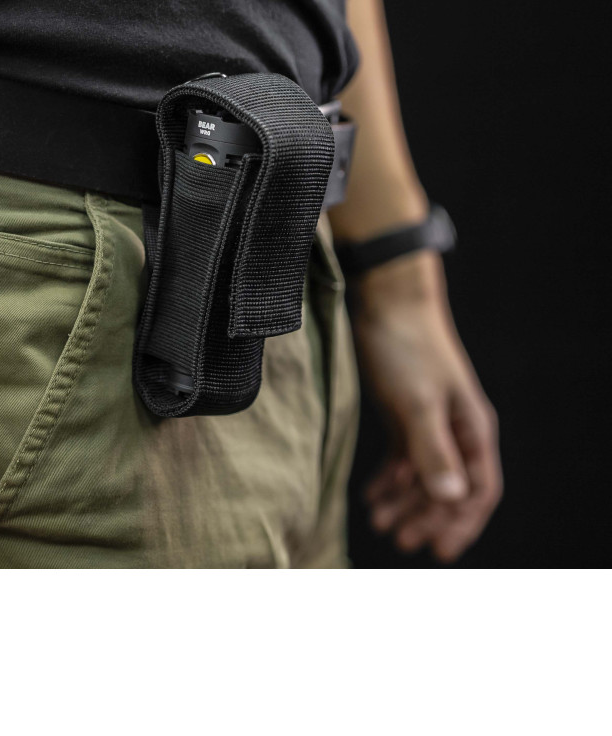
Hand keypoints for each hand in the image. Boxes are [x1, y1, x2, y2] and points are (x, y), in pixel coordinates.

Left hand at [350, 252, 502, 562]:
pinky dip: (391, 477)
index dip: (460, 522)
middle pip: (449, 486)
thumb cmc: (406, 346)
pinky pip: (403, 455)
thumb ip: (433, 449)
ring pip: (424, 473)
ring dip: (404, 499)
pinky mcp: (404, 410)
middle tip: (398, 539)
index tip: (438, 551)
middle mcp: (455, 428)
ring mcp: (430, 419)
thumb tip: (451, 496)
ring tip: (378, 520)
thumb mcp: (417, 402)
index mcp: (471, 428)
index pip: (477, 489)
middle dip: (426, 516)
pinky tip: (372, 494)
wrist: (385, 299)